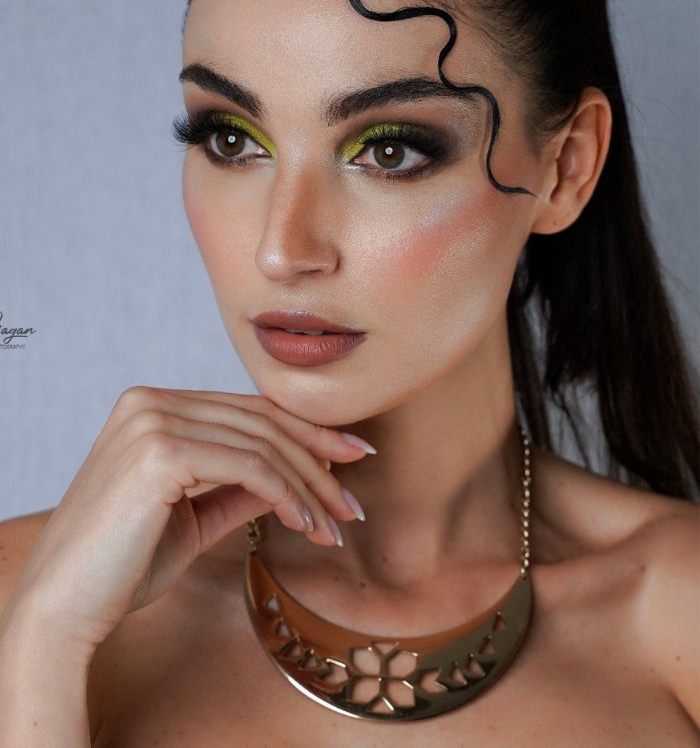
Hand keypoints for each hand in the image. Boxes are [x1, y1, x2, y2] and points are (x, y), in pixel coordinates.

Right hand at [5, 386, 371, 654]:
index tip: (350, 458)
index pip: (248, 409)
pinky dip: (287, 496)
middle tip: (353, 502)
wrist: (65, 605)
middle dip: (319, 461)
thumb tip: (296, 477)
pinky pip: (249, 468)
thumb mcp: (193, 516)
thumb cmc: (122, 565)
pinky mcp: (161, 452)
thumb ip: (239, 487)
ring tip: (336, 527)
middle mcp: (151, 402)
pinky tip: (306, 525)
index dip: (306, 431)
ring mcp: (153, 421)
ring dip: (310, 488)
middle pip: (261, 422)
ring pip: (262, 445)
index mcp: (152, 406)